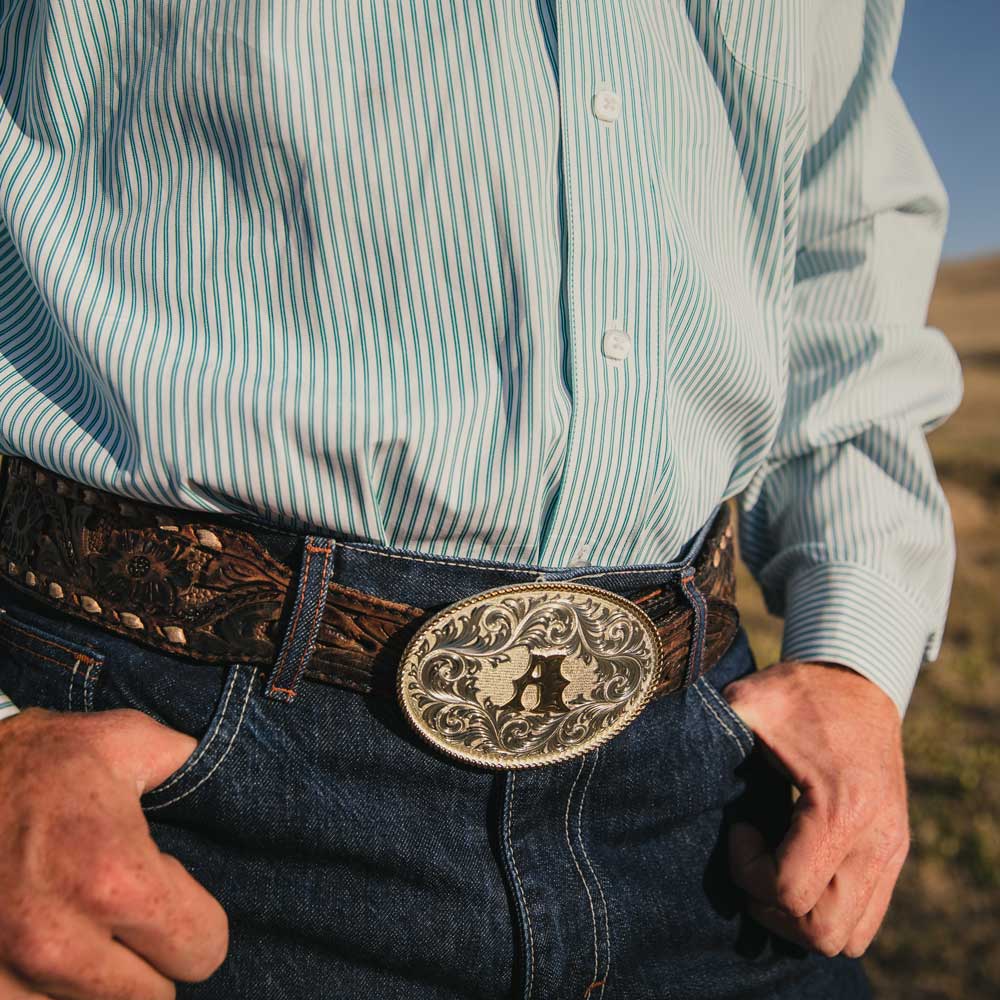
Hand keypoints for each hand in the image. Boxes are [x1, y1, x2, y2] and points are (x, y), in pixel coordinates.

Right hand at [0, 707, 228, 998]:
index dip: (199, 921)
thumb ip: (190, 766)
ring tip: (88, 927)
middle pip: (153, 998)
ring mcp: (11, 974)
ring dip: (101, 981)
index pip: (203, 951)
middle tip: (131, 913)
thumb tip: (231, 788)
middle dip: (153, 957)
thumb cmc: (41, 759)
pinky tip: (49, 948)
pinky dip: (52, 993)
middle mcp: (61, 941)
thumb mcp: (128, 740)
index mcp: (114, 878)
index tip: (175, 894)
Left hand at [721, 660, 908, 957]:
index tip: (737, 828)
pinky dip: (826, 913)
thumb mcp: (752, 699)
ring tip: (772, 871)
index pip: (789, 890)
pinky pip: (864, 922)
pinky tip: (798, 870)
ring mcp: (891, 852)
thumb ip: (712, 724)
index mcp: (840, 808)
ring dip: (799, 919)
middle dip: (772, 907)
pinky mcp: (894, 854)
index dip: (747, 871)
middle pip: (821, 930)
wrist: (858, 681)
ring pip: (846, 937)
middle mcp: (875, 840)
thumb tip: (661, 741)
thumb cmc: (799, 693)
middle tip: (750, 863)